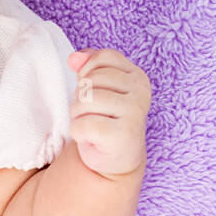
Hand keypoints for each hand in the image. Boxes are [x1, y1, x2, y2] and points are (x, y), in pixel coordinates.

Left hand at [67, 48, 150, 178]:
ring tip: (91, 125)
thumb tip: (74, 58)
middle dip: (80, 99)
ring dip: (78, 116)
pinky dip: (78, 132)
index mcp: (137, 76)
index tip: (95, 93)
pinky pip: (83, 125)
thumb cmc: (105, 118)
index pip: (101, 58)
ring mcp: (134, 112)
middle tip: (92, 114)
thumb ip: (87, 67)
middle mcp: (141, 92)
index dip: (87, 74)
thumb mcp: (97, 88)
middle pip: (90, 81)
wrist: (116, 158)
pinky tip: (90, 138)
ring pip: (85, 101)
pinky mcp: (123, 134)